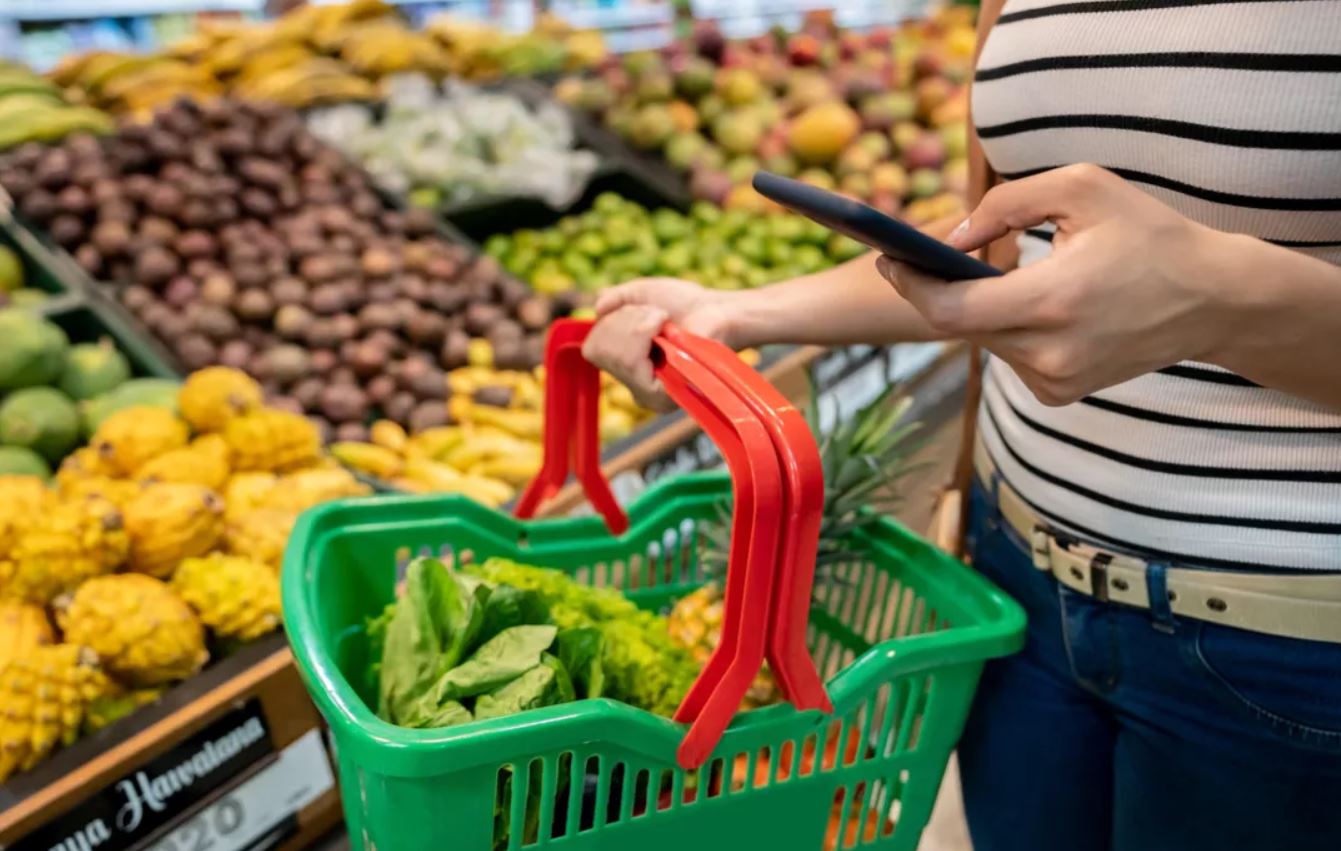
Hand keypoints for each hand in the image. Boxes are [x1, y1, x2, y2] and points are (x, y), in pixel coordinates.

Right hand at [582, 278, 738, 410]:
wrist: (717, 310)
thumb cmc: (684, 304)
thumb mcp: (639, 295)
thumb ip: (612, 300)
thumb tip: (597, 309)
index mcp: (626, 367)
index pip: (592, 350)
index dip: (609, 322)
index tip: (638, 311)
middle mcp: (634, 387)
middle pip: (596, 352)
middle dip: (622, 320)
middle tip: (655, 315)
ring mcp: (648, 395)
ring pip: (613, 355)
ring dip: (636, 323)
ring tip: (662, 320)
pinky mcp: (661, 395)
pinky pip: (631, 360)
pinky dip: (643, 331)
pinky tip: (666, 328)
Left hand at [876, 164, 1230, 405]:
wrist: (1212, 299)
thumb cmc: (1147, 234)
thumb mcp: (1081, 188)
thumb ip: (1004, 204)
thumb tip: (950, 240)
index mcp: (1053, 302)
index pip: (950, 310)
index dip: (909, 285)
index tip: (886, 257)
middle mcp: (1049, 354)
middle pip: (959, 326)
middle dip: (935, 291)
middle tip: (911, 258)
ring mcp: (1054, 382)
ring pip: (983, 341)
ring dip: (974, 309)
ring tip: (971, 274)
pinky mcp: (1059, 395)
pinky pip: (1008, 356)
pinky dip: (1006, 328)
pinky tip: (1024, 304)